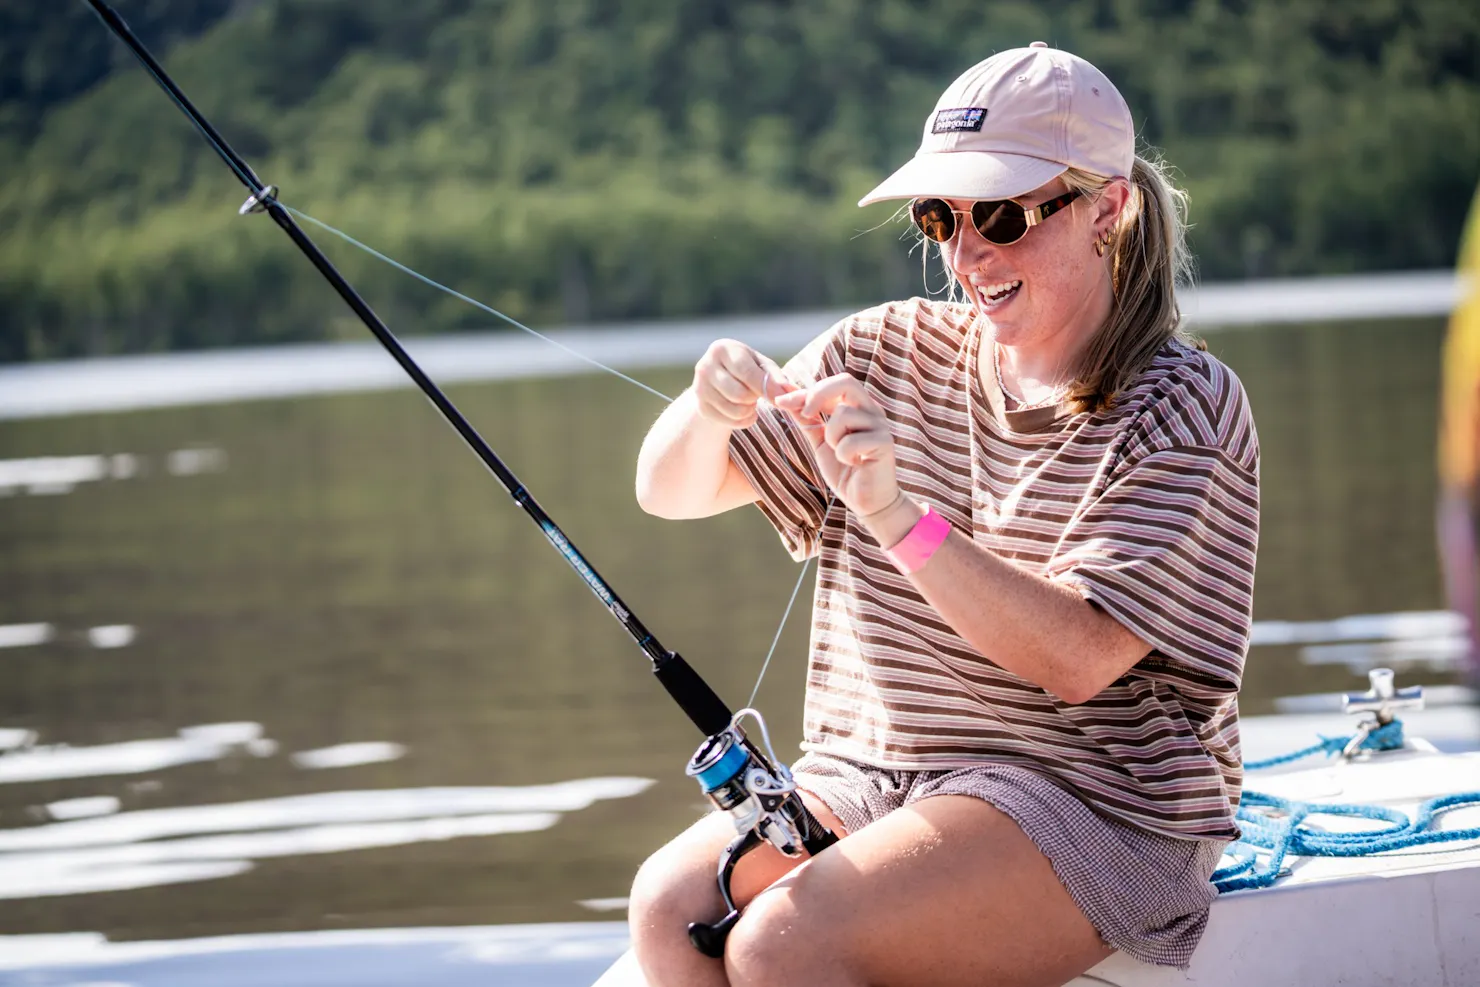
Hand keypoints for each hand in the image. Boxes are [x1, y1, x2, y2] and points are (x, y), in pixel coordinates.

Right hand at [692, 339, 793, 428]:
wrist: (717, 378)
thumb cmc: (745, 367)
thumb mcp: (761, 365)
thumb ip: (775, 377)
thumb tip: (789, 391)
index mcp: (722, 349)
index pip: (747, 373)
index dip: (766, 388)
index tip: (780, 399)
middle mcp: (705, 366)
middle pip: (740, 395)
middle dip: (755, 398)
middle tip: (756, 394)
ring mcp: (699, 388)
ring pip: (735, 411)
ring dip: (749, 410)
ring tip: (749, 401)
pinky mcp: (700, 406)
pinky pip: (729, 422)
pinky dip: (743, 421)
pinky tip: (743, 412)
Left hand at [772, 373, 905, 521]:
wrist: (868, 502)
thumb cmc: (846, 471)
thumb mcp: (821, 442)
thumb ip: (807, 419)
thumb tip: (784, 397)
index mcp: (858, 407)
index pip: (831, 386)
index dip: (803, 392)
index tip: (780, 401)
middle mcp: (871, 411)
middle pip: (845, 382)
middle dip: (818, 395)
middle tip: (805, 415)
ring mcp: (880, 425)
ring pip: (843, 414)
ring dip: (832, 437)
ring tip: (842, 454)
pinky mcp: (884, 443)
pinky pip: (851, 441)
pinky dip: (844, 455)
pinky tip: (855, 464)